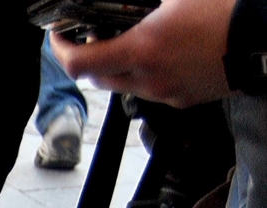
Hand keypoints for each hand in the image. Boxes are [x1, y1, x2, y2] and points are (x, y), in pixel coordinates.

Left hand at [50, 0, 231, 107]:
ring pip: (125, 86)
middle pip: (98, 79)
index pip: (79, 64)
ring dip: (118, 68)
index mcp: (143, 51)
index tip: (58, 38)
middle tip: (92, 37)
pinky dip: (145, 74)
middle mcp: (149, 79)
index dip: (60, 51)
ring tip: (130, 42)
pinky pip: (152, 90)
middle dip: (89, 59)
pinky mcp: (183, 100)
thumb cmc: (229, 10)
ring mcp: (166, 93)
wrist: (266, 35)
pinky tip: (161, 54)